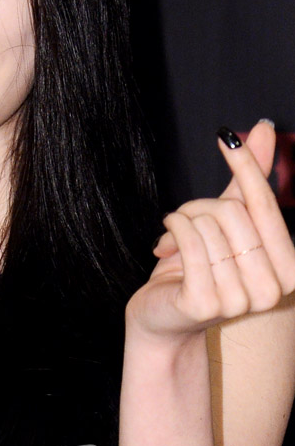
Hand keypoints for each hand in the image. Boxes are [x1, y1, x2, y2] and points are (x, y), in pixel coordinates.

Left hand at [126, 120, 294, 340]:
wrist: (163, 317)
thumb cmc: (199, 268)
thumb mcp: (228, 222)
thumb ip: (251, 181)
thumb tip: (267, 128)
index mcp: (290, 270)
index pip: (265, 205)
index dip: (245, 166)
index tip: (225, 136)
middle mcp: (273, 290)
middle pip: (230, 211)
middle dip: (199, 208)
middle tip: (185, 222)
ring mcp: (240, 302)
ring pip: (206, 225)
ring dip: (181, 222)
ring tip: (175, 240)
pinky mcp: (204, 304)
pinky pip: (188, 242)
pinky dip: (170, 231)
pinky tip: (162, 242)